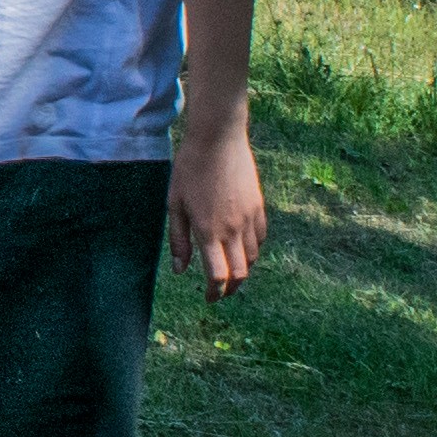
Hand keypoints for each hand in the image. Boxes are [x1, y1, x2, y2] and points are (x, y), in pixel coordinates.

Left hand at [169, 116, 264, 297]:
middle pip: (240, 273)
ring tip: (231, 271)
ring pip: (253, 257)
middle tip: (221, 292)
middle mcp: (233, 230)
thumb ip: (178, 239)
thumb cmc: (190, 169)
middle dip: (231, 289)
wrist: (218, 139)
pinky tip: (243, 248)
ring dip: (243, 270)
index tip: (209, 298)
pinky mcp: (259, 206)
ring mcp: (249, 218)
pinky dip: (254, 249)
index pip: (218, 276)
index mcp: (209, 232)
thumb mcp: (175, 204)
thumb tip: (180, 270)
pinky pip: (261, 237)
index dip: (215, 292)